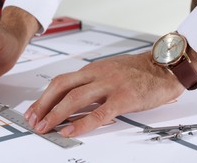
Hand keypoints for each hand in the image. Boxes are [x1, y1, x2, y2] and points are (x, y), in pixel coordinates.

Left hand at [24, 52, 184, 136]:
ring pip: (75, 98)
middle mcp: (96, 75)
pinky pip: (99, 112)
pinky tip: (70, 130)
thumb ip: (90, 82)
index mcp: (91, 70)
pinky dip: (82, 122)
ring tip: (45, 127)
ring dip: (56, 113)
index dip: (44, 97)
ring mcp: (109, 85)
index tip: (33, 110)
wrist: (163, 66)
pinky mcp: (124, 97)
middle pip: (62, 87)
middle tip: (33, 120)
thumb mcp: (107, 71)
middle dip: (44, 104)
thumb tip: (70, 99)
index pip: (61, 82)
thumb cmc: (136, 70)